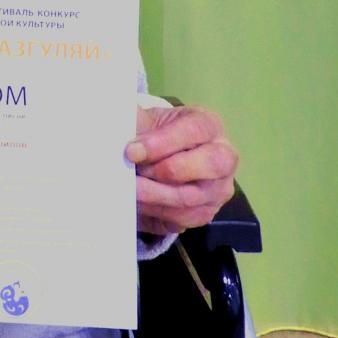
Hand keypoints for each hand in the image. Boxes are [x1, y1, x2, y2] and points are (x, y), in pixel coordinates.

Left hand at [126, 104, 237, 236]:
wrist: (158, 157)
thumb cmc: (155, 133)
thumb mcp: (146, 119)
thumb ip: (133, 120)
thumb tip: (113, 126)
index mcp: (209, 125)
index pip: (195, 130)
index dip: (163, 142)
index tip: (131, 151)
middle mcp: (223, 157)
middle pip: (211, 165)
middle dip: (168, 170)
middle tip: (136, 171)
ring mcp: (218, 189)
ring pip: (192, 197)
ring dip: (155, 195)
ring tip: (130, 189)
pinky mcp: (205, 213)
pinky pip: (182, 218)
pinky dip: (155, 211)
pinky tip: (137, 202)